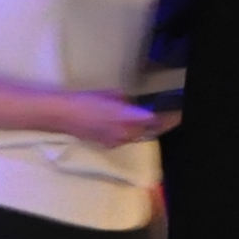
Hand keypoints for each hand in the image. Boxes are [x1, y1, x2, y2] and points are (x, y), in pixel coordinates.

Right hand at [56, 91, 174, 145]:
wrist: (61, 115)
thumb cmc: (85, 100)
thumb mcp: (110, 94)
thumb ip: (127, 101)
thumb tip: (134, 104)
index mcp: (125, 116)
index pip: (154, 120)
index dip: (168, 118)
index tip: (177, 114)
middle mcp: (123, 131)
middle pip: (148, 130)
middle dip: (157, 124)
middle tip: (166, 116)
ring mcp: (116, 140)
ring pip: (137, 136)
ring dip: (143, 129)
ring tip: (145, 120)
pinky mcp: (108, 144)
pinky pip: (126, 139)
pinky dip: (129, 133)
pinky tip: (125, 126)